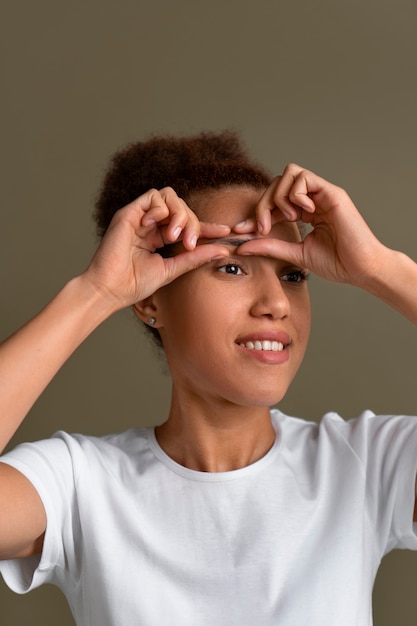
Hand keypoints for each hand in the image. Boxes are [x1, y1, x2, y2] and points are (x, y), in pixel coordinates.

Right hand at [84, 187, 230, 309]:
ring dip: (178, 214)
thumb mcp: (172, 269)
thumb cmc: (135, 283)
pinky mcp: (129, 213)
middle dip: (192, 222)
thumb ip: (195, 258)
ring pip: (169, 196)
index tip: (225, 232)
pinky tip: (156, 229)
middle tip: (189, 243)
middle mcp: (151, 225)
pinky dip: (160, 209)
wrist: (110, 289)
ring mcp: (140, 218)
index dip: (207, 226)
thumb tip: (223, 250)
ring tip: (174, 236)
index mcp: (159, 237)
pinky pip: (152, 197)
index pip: (188, 224)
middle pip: (181, 207)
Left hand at [234, 163, 386, 286]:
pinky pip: (305, 178)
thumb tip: (241, 245)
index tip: (241, 231)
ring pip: (289, 173)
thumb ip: (270, 247)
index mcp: (304, 212)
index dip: (255, 214)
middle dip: (263, 204)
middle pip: (277, 182)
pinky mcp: (333, 193)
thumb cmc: (336, 263)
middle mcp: (312, 199)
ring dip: (280, 197)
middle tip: (264, 228)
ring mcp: (322, 194)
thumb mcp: (295, 254)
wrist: (361, 269)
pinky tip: (303, 214)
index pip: (273, 201)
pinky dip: (297, 194)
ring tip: (290, 219)